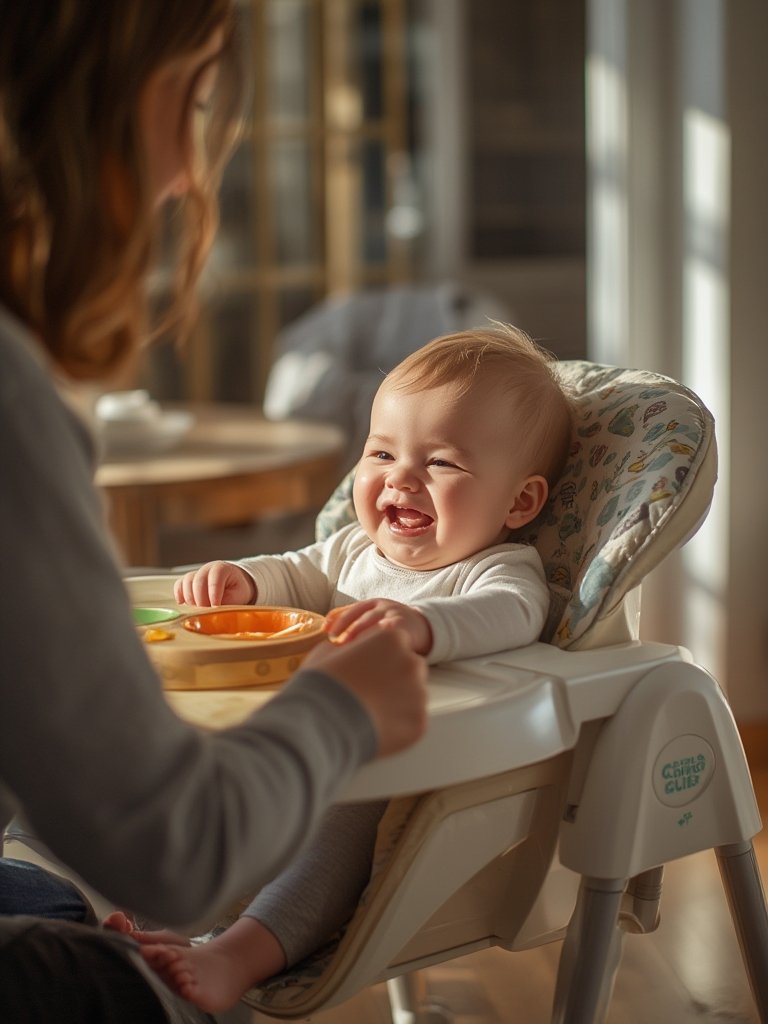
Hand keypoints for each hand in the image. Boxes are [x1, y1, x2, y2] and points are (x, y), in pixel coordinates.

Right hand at [173, 561, 255, 605]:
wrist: (234, 583)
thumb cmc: (237, 589)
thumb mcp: (238, 595)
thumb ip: (228, 602)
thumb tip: (216, 611)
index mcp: (222, 569)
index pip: (215, 579)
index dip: (214, 594)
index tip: (215, 606)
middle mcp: (207, 569)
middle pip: (198, 581)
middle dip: (201, 599)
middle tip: (206, 611)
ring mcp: (196, 574)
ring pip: (187, 582)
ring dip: (191, 598)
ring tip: (198, 609)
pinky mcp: (188, 581)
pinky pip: (179, 584)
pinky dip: (179, 594)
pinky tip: (183, 603)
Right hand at [302, 629, 427, 757]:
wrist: (320, 723)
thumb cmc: (320, 685)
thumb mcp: (328, 652)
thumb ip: (349, 647)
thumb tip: (349, 650)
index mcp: (392, 638)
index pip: (395, 645)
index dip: (379, 659)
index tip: (366, 672)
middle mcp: (411, 662)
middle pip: (409, 669)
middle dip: (394, 679)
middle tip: (369, 694)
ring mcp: (418, 693)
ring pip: (413, 696)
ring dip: (398, 702)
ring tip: (370, 713)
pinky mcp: (419, 722)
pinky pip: (413, 722)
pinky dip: (398, 726)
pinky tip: (376, 728)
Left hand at [324, 600, 432, 655]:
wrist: (423, 626)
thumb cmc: (392, 623)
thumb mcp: (374, 617)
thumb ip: (354, 620)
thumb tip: (326, 629)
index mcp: (372, 603)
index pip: (351, 609)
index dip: (337, 619)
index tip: (326, 631)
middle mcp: (383, 606)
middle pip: (361, 616)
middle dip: (347, 629)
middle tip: (336, 643)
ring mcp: (394, 615)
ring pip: (375, 625)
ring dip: (361, 636)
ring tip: (350, 649)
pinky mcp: (404, 627)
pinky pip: (390, 634)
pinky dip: (379, 641)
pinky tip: (370, 652)